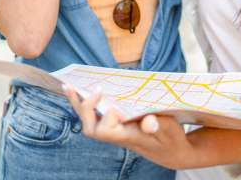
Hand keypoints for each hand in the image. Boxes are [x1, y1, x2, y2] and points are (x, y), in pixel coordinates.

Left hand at [64, 87, 196, 169]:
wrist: (171, 152)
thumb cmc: (171, 140)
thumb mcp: (169, 131)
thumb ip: (159, 126)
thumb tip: (149, 122)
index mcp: (129, 137)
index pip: (106, 132)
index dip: (107, 118)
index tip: (117, 106)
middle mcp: (118, 135)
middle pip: (91, 129)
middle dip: (84, 109)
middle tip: (85, 88)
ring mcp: (116, 132)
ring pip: (90, 123)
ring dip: (79, 105)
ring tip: (69, 86)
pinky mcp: (117, 126)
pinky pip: (96, 118)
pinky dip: (87, 104)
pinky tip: (83, 91)